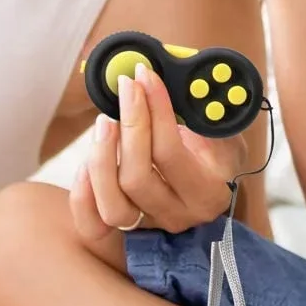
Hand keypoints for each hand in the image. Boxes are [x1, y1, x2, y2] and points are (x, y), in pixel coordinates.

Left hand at [69, 63, 248, 239]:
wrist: (211, 182)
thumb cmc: (214, 152)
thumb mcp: (222, 133)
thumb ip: (204, 114)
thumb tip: (177, 86)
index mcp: (208, 193)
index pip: (170, 152)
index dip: (154, 110)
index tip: (145, 77)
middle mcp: (179, 215)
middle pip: (137, 177)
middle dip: (128, 126)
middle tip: (126, 88)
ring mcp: (151, 225)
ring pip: (113, 205)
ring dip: (102, 158)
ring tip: (105, 121)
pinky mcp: (127, 229)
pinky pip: (93, 225)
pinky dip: (84, 194)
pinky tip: (85, 163)